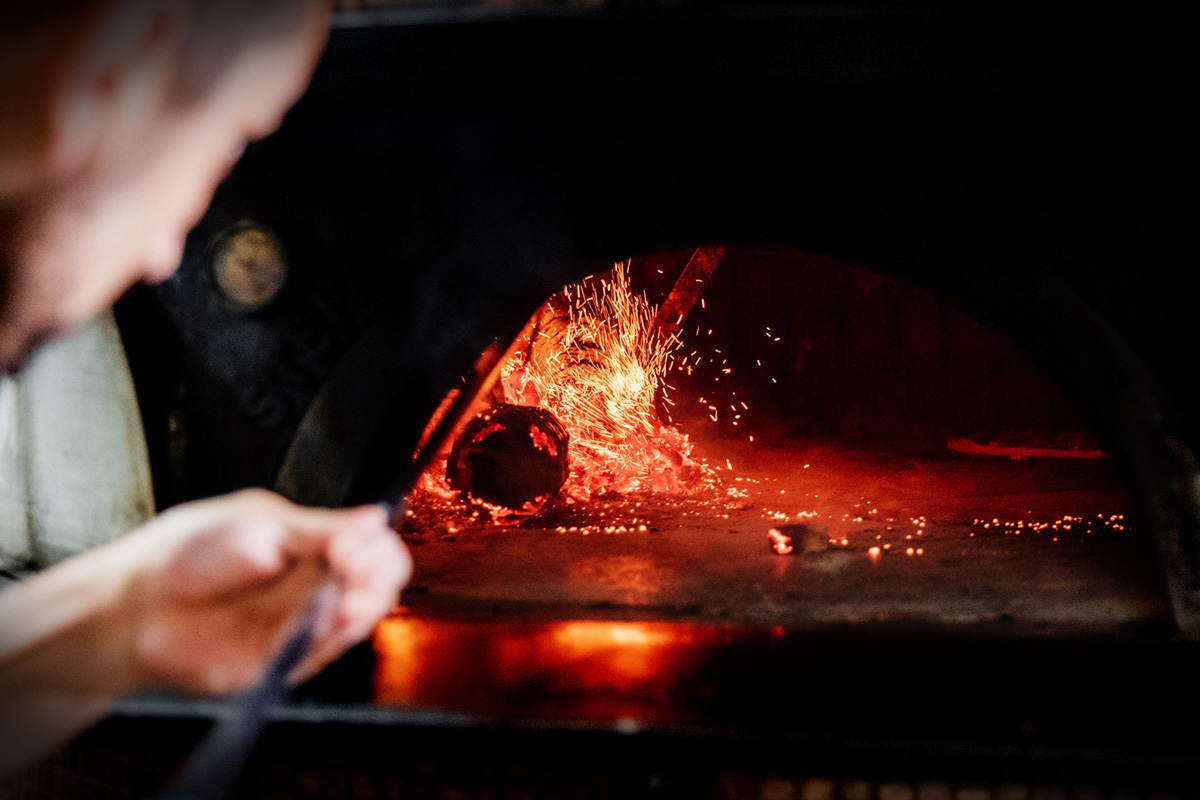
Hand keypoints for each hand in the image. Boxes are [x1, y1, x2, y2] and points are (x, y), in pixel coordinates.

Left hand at [116, 489, 410, 694]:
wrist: (132, 603)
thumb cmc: (184, 554)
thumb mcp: (259, 523)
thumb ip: (320, 529)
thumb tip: (376, 519)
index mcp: (314, 547)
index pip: (373, 550)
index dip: (378, 547)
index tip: (360, 542)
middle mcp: (313, 589)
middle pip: (375, 588)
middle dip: (375, 579)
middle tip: (355, 568)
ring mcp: (298, 628)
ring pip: (353, 621)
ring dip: (355, 607)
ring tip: (345, 596)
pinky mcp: (280, 664)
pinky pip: (318, 653)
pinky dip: (326, 635)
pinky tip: (329, 617)